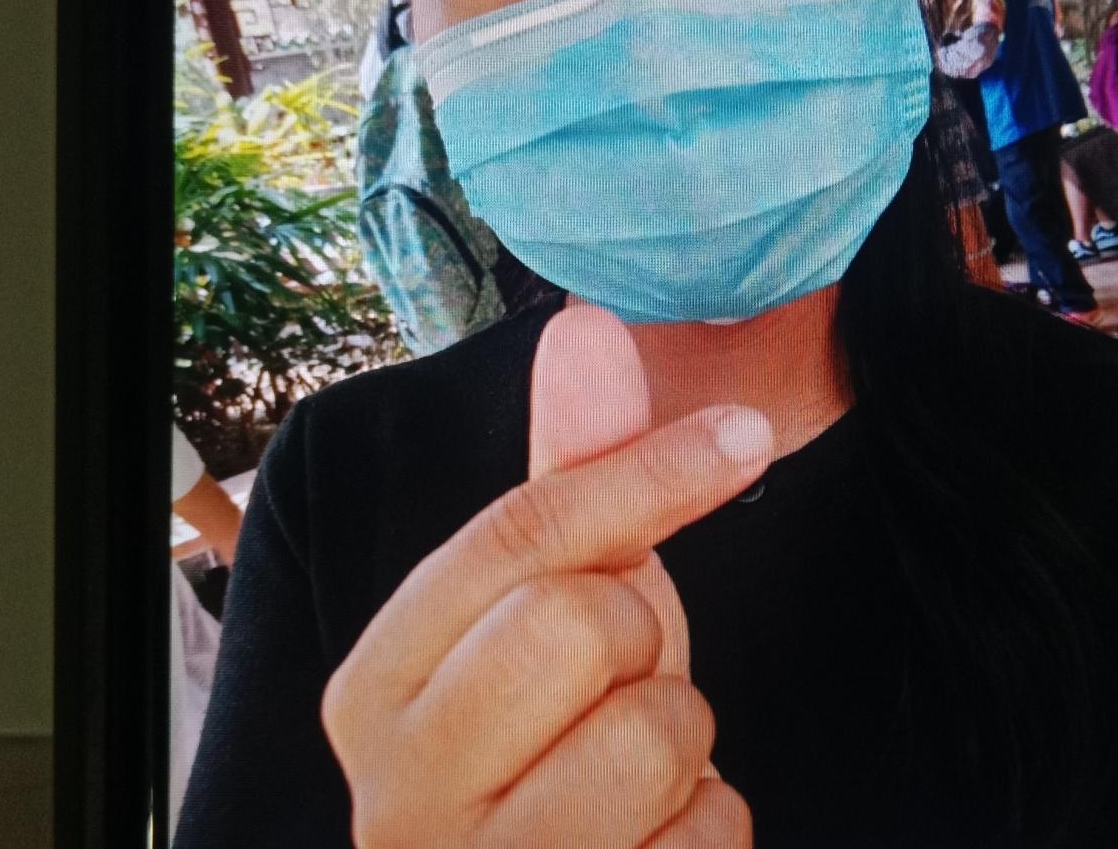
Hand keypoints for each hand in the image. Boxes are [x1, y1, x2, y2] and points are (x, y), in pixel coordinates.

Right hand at [322, 303, 764, 846]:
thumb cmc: (549, 736)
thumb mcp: (553, 601)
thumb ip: (571, 475)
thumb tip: (582, 322)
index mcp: (375, 685)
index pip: (515, 536)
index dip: (643, 472)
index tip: (742, 433)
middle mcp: (396, 795)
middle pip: (580, 622)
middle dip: (642, 643)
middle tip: (613, 688)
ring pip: (653, 735)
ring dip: (682, 745)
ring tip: (627, 777)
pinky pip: (705, 835)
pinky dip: (705, 828)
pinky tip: (646, 845)